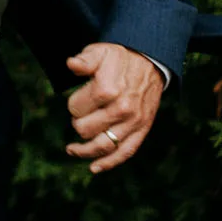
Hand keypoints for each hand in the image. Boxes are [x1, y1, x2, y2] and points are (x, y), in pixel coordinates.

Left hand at [63, 43, 164, 174]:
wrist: (150, 61)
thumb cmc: (120, 57)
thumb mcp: (100, 52)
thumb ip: (84, 60)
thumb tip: (70, 64)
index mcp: (108, 89)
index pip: (76, 108)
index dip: (73, 104)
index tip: (79, 98)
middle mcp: (121, 108)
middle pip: (85, 129)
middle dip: (78, 122)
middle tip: (81, 114)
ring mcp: (133, 122)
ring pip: (103, 145)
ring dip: (84, 150)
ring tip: (71, 149)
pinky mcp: (142, 129)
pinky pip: (125, 152)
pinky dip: (108, 163)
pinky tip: (94, 168)